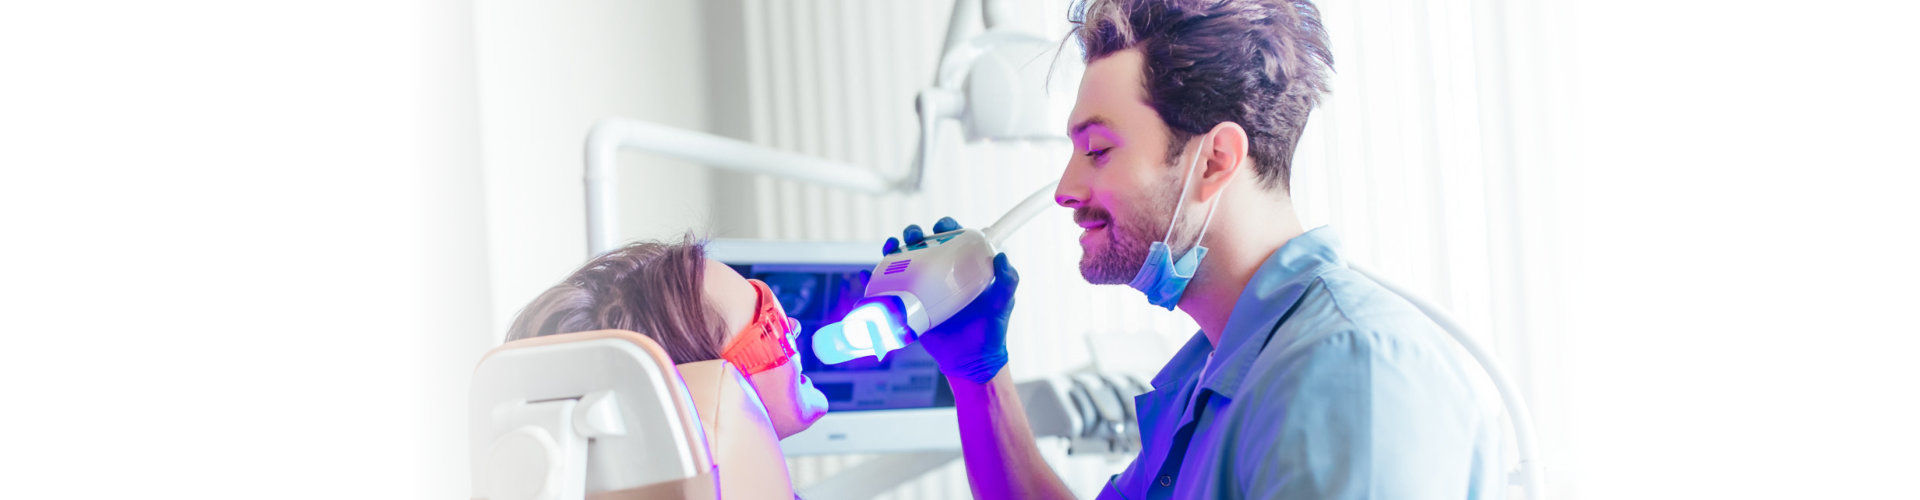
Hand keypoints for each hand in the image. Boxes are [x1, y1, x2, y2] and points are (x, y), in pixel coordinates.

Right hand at [882, 217, 1017, 384]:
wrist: (970, 360)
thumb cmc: (990, 329)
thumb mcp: (1002, 303)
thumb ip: (1008, 281)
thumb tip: (1002, 258)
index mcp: (962, 266)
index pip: (952, 237)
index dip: (945, 226)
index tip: (941, 226)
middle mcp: (940, 273)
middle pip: (922, 244)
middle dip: (914, 233)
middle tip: (913, 236)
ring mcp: (922, 288)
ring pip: (902, 261)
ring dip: (892, 249)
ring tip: (889, 247)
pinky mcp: (908, 305)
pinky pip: (888, 289)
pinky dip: (874, 280)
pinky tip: (867, 274)